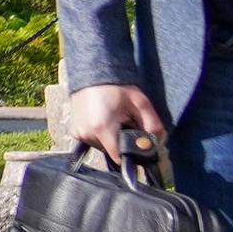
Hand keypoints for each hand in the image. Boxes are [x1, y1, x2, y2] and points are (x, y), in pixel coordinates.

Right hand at [53, 82, 167, 162]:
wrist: (92, 74)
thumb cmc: (116, 87)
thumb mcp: (140, 103)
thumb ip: (152, 125)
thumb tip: (158, 143)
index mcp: (103, 128)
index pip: (119, 157)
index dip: (130, 153)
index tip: (134, 143)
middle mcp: (87, 133)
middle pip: (111, 151)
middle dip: (121, 141)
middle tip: (124, 122)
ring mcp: (78, 133)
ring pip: (101, 147)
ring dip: (110, 138)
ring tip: (112, 120)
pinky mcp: (74, 131)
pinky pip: (91, 141)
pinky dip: (99, 135)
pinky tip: (102, 120)